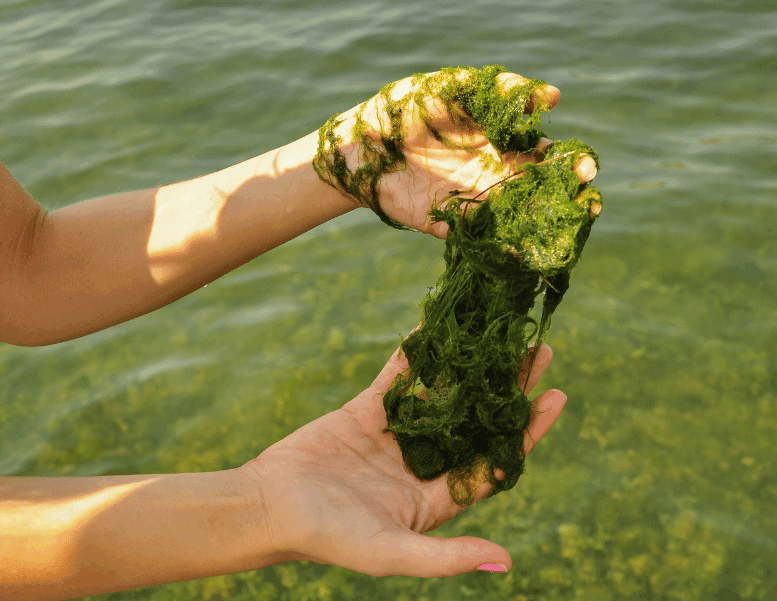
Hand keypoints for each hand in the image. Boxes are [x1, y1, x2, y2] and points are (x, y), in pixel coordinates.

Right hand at [239, 342, 565, 576]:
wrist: (267, 507)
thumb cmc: (328, 538)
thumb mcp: (391, 552)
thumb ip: (446, 556)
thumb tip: (508, 560)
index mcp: (436, 499)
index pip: (495, 461)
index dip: (528, 431)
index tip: (556, 396)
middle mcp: (422, 464)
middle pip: (478, 420)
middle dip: (510, 388)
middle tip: (541, 350)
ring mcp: (395, 436)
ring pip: (443, 394)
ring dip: (472, 366)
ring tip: (502, 334)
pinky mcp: (366, 412)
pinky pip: (398, 378)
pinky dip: (416, 354)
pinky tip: (436, 328)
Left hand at [312, 67, 596, 237]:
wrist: (360, 145)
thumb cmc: (408, 108)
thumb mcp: (456, 89)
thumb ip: (502, 92)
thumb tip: (555, 95)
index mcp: (499, 143)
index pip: (545, 155)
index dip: (569, 161)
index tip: (586, 166)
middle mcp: (491, 175)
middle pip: (537, 190)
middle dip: (564, 196)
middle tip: (586, 199)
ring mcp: (471, 202)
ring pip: (515, 218)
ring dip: (539, 226)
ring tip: (561, 230)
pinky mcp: (447, 224)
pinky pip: (478, 238)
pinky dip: (499, 247)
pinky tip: (517, 251)